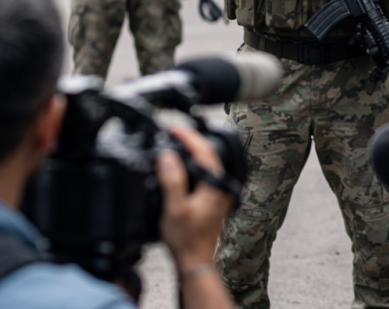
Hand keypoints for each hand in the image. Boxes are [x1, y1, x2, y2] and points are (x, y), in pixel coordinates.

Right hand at [158, 124, 233, 270]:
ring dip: (193, 152)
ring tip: (177, 143)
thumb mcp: (174, 208)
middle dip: (191, 140)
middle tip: (174, 132)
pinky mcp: (214, 200)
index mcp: (215, 185)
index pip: (204, 150)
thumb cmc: (186, 240)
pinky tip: (183, 166)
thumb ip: (172, 180)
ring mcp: (220, 194)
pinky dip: (194, 165)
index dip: (188, 136)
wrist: (194, 261)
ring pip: (209, 163)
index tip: (174, 128)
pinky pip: (206, 174)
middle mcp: (221, 187)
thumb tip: (168, 156)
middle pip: (209, 153)